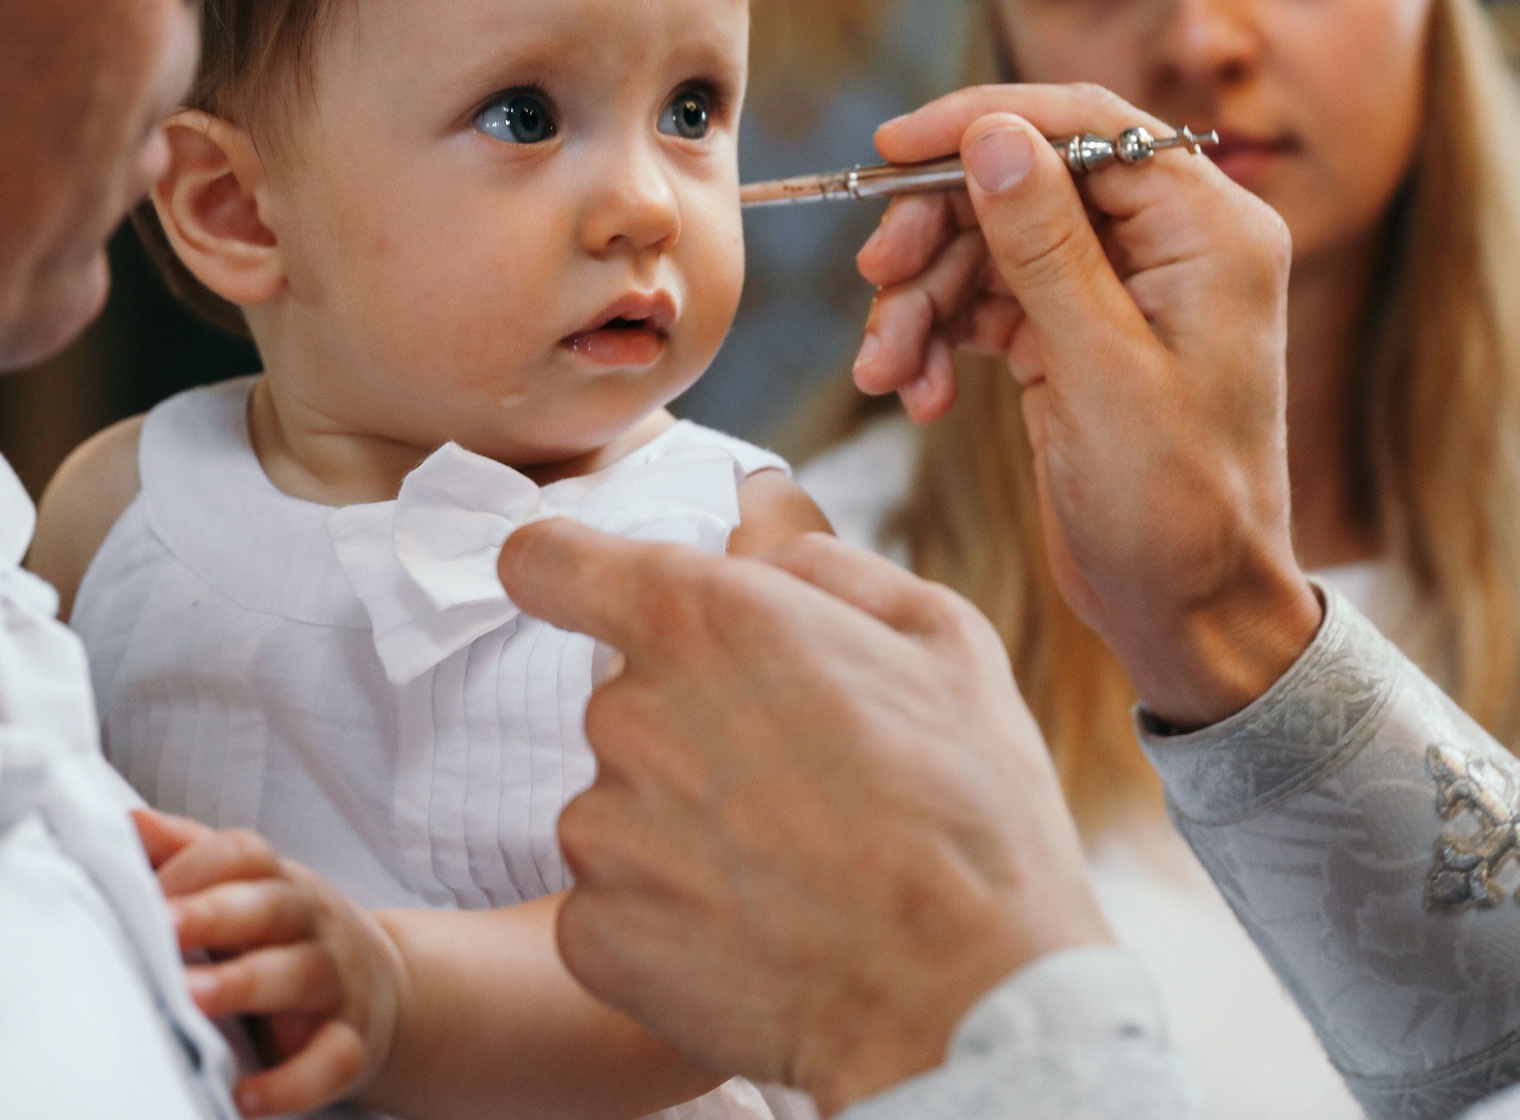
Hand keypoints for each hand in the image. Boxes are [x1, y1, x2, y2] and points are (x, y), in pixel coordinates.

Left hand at [136, 808, 405, 1116]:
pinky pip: (328, 1062)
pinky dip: (291, 1084)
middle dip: (214, 913)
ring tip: (192, 998)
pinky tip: (246, 1099)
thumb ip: (190, 854)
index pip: (243, 855)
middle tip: (161, 926)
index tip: (141, 889)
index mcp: (280, 882)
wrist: (387, 991)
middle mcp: (312, 924)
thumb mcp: (250, 889)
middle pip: (271, 906)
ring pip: (299, 975)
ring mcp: (335, 983)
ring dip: (245, 984)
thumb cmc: (288, 936)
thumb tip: (127, 823)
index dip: (193, 866)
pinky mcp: (350, 1045)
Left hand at [498, 520, 1109, 1114]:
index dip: (563, 573)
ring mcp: (604, 834)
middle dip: (690, 726)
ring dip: (681, 827)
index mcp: (706, 619)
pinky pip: (611, 905)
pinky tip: (757, 930)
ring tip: (790, 868)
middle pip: (621, 699)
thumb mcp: (940, 637)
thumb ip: (824, 560)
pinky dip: (668, 918)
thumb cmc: (971, 809)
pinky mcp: (594, 936)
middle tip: (795, 780)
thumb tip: (759, 518)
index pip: (548, 562)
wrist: (967, 1000)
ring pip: (619, 806)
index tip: (575, 590)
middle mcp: (631, 715)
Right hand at [853, 83, 1319, 728]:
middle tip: (877, 280)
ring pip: (991, 244)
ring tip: (887, 370)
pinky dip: (941, 340)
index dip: (984, 122)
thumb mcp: (1101, 370)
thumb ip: (1046, 245)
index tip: (893, 149)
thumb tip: (995, 133)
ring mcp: (1120, 292)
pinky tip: (917, 395)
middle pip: (1024, 183)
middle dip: (938, 230)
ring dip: (924, 300)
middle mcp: (1170, 246)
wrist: (1189, 617)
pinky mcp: (1077, 338)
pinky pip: (987, 303)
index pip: (1089, 127)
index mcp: (1210, 230)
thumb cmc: (1175, 508)